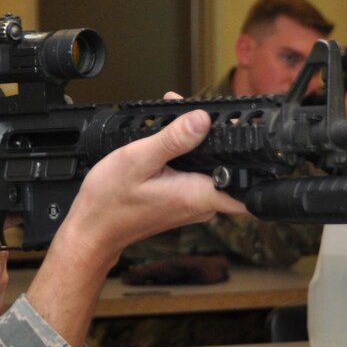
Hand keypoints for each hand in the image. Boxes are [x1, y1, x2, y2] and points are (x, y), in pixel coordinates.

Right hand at [27, 103, 246, 346]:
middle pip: (230, 168)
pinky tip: (166, 142)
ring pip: (212, 169)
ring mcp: (193, 204)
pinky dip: (186, 155)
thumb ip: (173, 140)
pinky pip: (195, 175)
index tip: (241, 134)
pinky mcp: (182, 201)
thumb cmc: (110, 203)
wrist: (92, 229)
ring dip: (198, 145)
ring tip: (176, 123)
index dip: (253, 158)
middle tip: (195, 117)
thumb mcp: (138, 160)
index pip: (248, 186)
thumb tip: (203, 120)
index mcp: (197, 195)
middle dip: (218, 139)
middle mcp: (201, 204)